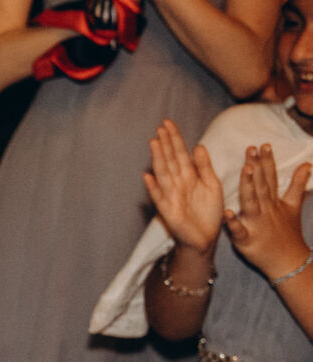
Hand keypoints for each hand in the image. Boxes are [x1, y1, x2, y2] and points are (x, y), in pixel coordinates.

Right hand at [142, 119, 222, 252]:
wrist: (206, 238)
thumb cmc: (209, 212)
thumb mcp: (213, 185)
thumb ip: (205, 167)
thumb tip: (198, 146)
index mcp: (189, 176)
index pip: (180, 153)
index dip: (174, 139)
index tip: (168, 123)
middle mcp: (178, 183)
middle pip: (170, 159)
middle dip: (165, 143)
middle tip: (160, 127)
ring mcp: (171, 195)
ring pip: (163, 173)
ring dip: (158, 159)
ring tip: (154, 143)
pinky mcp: (168, 210)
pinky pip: (160, 197)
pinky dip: (153, 188)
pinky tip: (148, 177)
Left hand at [225, 143, 312, 275]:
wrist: (289, 261)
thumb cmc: (287, 232)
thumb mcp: (294, 206)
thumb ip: (297, 184)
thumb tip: (307, 164)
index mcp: (273, 201)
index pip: (270, 178)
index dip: (267, 161)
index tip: (263, 144)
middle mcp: (265, 209)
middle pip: (261, 185)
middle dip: (257, 167)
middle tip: (251, 149)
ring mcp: (256, 223)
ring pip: (251, 202)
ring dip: (248, 186)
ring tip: (245, 170)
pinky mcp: (246, 239)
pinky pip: (238, 230)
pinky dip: (233, 222)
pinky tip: (226, 212)